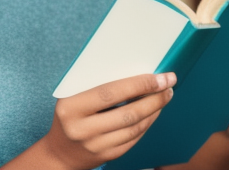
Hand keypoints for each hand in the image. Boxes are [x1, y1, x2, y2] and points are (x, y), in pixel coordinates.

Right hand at [42, 72, 176, 169]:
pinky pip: (134, 139)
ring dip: (154, 111)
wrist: (59, 153)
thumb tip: (134, 71)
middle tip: (169, 86)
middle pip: (128, 113)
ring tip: (165, 97)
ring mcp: (95, 146)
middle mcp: (82, 129)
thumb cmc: (69, 115)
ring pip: (134, 127)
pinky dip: (147, 124)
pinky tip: (153, 113)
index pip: (110, 93)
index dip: (139, 85)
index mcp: (71, 107)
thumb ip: (96, 85)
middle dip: (154, 98)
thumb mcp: (72, 96)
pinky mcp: (107, 157)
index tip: (160, 77)